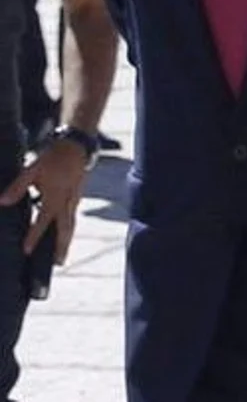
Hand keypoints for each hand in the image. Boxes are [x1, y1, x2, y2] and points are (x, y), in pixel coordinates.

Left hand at [0, 139, 85, 263]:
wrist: (76, 147)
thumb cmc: (53, 157)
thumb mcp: (32, 170)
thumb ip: (18, 187)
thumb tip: (3, 202)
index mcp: (55, 197)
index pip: (43, 221)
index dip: (34, 236)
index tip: (27, 250)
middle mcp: (67, 202)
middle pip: (65, 229)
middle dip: (61, 247)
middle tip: (58, 263)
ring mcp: (74, 200)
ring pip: (70, 225)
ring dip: (66, 241)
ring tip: (62, 254)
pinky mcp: (77, 197)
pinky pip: (72, 217)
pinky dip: (68, 228)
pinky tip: (63, 232)